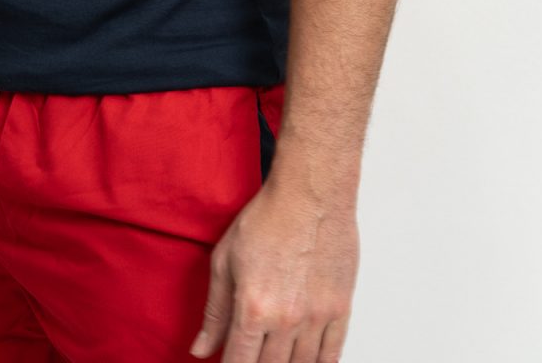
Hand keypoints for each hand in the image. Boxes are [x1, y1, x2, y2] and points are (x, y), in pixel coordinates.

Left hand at [188, 178, 358, 361]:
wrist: (310, 195)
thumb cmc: (267, 219)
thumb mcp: (225, 261)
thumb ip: (214, 312)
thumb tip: (201, 349)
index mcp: (252, 308)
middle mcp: (286, 320)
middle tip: (252, 356)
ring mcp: (316, 318)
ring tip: (276, 357)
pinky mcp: (340, 309)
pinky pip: (332, 355)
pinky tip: (308, 362)